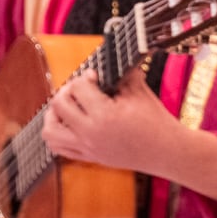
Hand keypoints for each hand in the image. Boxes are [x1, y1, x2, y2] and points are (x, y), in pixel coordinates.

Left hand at [44, 70, 184, 177]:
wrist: (166, 152)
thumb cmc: (155, 121)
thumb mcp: (139, 91)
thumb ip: (120, 73)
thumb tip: (108, 59)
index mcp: (104, 116)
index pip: (78, 87)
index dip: (86, 76)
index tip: (97, 77)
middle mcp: (90, 134)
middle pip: (59, 105)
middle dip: (67, 91)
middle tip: (82, 88)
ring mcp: (88, 148)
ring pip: (50, 132)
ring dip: (53, 115)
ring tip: (67, 106)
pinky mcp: (90, 158)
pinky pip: (58, 148)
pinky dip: (57, 133)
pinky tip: (69, 123)